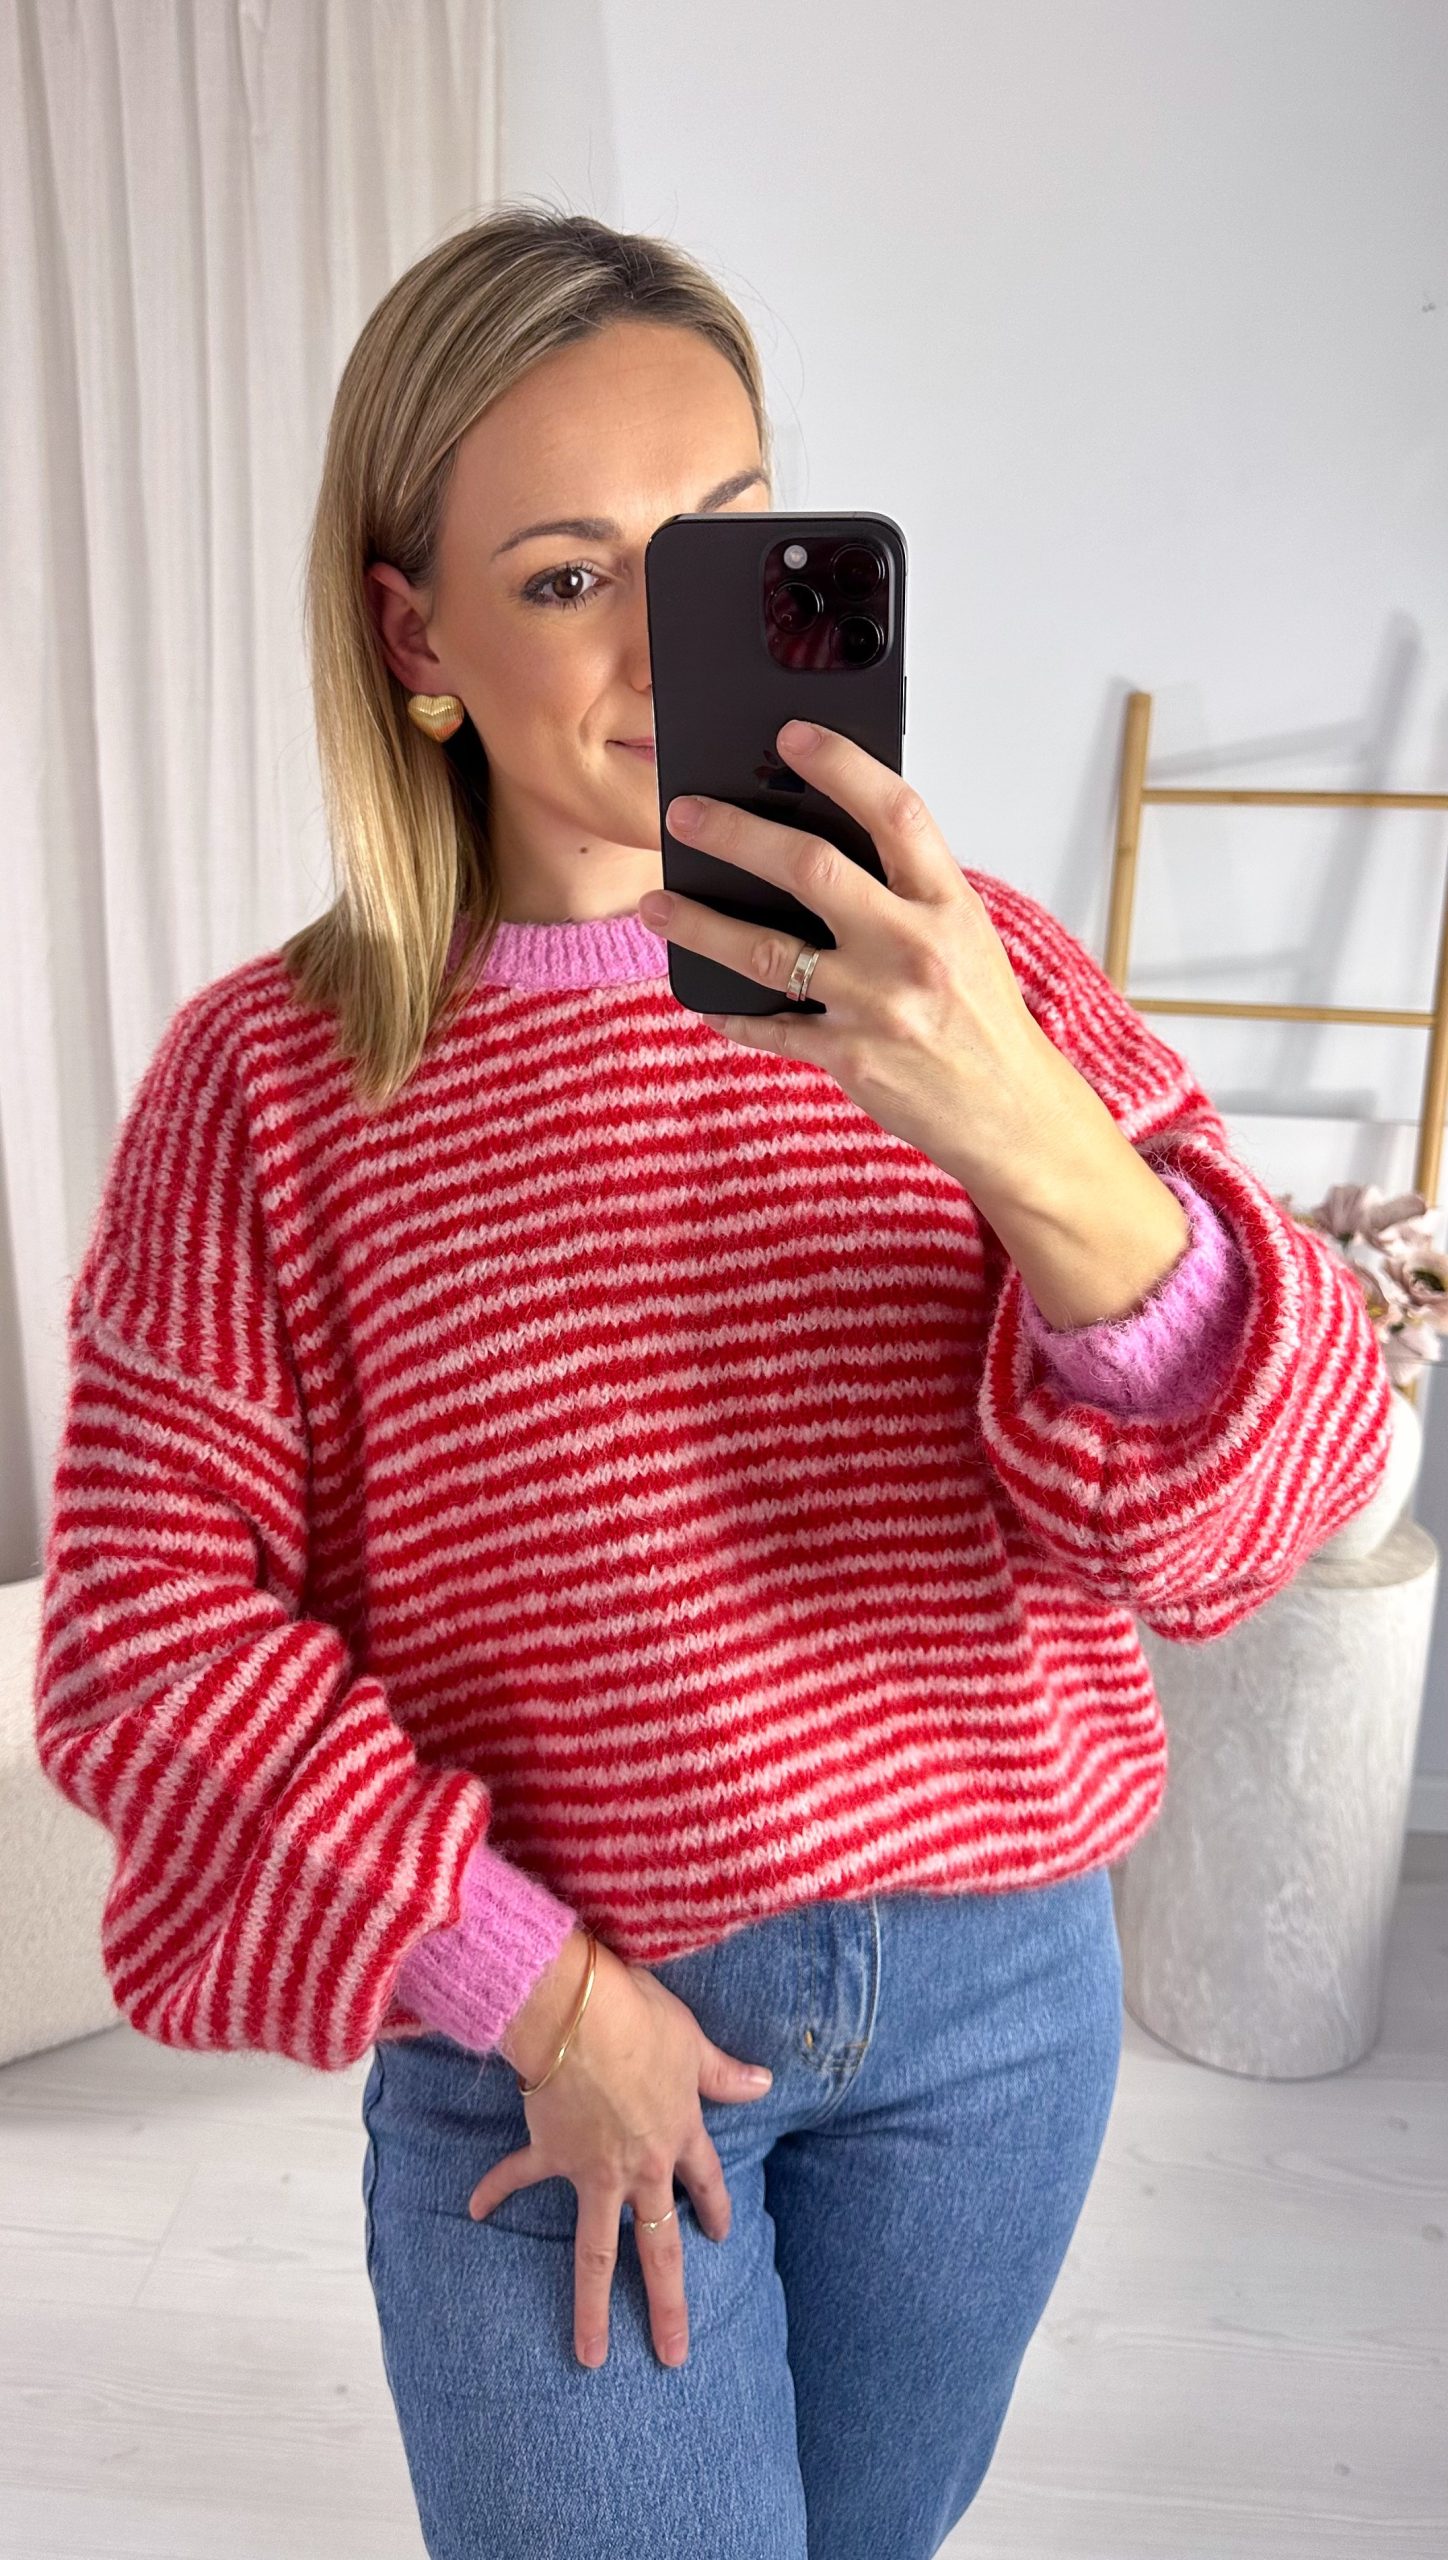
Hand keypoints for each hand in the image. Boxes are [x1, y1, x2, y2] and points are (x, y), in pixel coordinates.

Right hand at [467, 1940, 774, 2370]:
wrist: (579, 2014)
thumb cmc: (641, 2018)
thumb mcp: (693, 2043)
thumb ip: (725, 2073)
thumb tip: (764, 2083)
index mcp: (680, 2136)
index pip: (706, 2183)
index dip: (715, 2208)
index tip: (721, 2237)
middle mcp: (641, 2167)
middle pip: (659, 2248)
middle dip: (667, 2305)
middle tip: (672, 2355)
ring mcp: (594, 2169)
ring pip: (596, 2251)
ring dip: (591, 2306)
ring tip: (590, 2355)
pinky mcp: (551, 2153)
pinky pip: (520, 2178)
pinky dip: (496, 2190)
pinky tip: (474, 2209)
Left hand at [637, 719, 1071, 1198]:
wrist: (1014, 1115)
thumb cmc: (982, 1018)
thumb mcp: (963, 936)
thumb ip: (904, 892)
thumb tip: (816, 841)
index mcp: (948, 904)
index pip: (895, 812)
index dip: (841, 764)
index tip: (791, 736)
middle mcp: (914, 947)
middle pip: (811, 868)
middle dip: (736, 834)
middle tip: (683, 815)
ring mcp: (879, 1005)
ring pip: (765, 951)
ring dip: (699, 923)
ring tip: (654, 905)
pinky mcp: (851, 1058)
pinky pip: (770, 1028)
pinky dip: (729, 1012)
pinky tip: (699, 997)